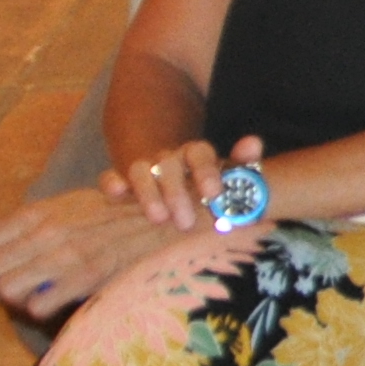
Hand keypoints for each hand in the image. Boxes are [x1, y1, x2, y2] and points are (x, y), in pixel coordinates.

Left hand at [0, 186, 180, 318]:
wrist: (169, 219)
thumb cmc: (117, 216)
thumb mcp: (70, 207)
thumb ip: (33, 224)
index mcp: (37, 213)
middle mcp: (45, 231)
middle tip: (3, 295)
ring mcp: (65, 253)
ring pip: (5, 290)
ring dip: (13, 301)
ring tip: (31, 298)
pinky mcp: (86, 275)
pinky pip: (36, 305)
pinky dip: (38, 311)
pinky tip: (54, 303)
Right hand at [100, 134, 263, 232]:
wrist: (170, 175)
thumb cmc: (205, 185)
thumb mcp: (228, 176)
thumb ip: (244, 163)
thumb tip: (253, 143)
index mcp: (196, 154)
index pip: (200, 153)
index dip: (206, 172)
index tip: (214, 194)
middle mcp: (169, 159)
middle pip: (170, 165)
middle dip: (177, 193)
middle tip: (187, 222)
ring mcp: (144, 168)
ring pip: (140, 169)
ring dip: (148, 192)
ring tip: (159, 218)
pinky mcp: (121, 181)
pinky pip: (111, 177)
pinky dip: (112, 183)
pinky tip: (117, 194)